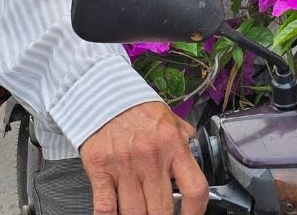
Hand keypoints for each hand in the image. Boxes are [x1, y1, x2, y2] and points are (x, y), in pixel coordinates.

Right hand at [79, 101, 208, 214]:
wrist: (102, 93)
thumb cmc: (136, 108)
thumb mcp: (169, 119)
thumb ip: (184, 139)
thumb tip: (196, 153)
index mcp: (173, 145)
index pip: (194, 189)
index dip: (196, 212)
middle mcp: (150, 156)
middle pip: (162, 210)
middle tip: (162, 214)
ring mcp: (124, 164)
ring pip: (135, 212)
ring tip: (141, 212)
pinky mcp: (100, 169)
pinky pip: (106, 207)